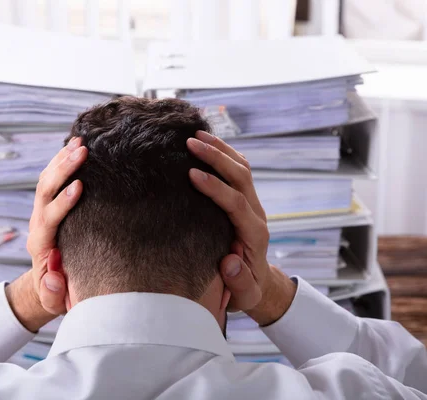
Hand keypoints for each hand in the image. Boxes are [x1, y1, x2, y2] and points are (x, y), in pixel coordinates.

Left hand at [6, 137, 86, 331]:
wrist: (46, 284)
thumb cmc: (57, 293)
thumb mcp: (54, 301)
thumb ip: (52, 293)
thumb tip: (52, 276)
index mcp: (41, 245)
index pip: (49, 219)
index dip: (62, 203)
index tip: (79, 186)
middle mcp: (38, 224)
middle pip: (44, 191)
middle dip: (62, 170)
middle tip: (82, 152)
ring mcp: (41, 212)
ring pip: (46, 181)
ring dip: (61, 160)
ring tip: (81, 142)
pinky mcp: (49, 206)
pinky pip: (51, 179)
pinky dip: (61, 161)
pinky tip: (75, 145)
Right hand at [187, 130, 295, 325]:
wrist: (259, 283)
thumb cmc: (246, 290)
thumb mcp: (244, 295)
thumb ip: (238, 281)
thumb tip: (229, 261)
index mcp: (254, 235)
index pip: (236, 204)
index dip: (216, 188)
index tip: (192, 174)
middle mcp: (256, 215)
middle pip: (241, 177)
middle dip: (217, 157)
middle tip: (191, 143)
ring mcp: (252, 205)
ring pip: (241, 169)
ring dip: (221, 150)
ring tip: (196, 134)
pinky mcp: (245, 200)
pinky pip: (239, 171)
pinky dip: (225, 154)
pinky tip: (208, 143)